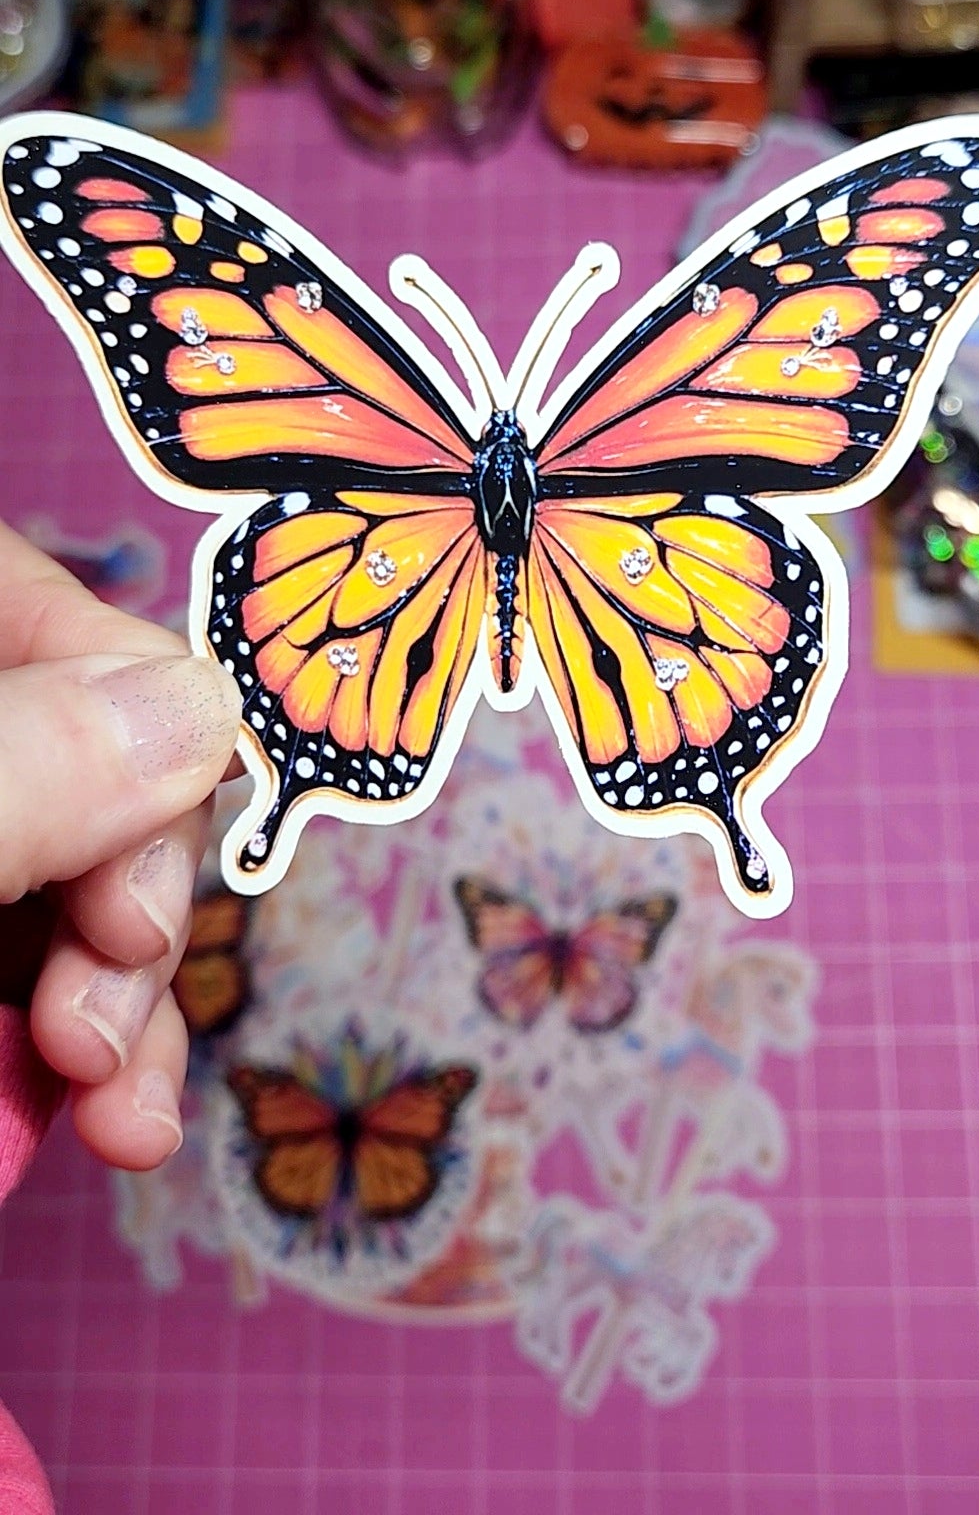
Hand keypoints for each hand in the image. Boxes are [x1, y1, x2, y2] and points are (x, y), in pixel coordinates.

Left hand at [0, 521, 240, 1168]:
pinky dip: (80, 1051)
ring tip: (123, 1114)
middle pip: (84, 762)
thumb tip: (202, 709)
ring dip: (129, 1004)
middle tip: (106, 1015)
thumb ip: (23, 766)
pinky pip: (35, 972)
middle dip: (133, 897)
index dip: (126, 712)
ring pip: (74, 885)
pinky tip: (116, 1119)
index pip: (39, 612)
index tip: (140, 855)